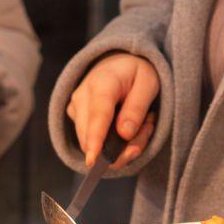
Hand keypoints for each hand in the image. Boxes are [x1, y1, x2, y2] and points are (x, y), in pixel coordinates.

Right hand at [66, 52, 158, 168]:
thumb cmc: (135, 72)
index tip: (93, 160)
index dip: (96, 140)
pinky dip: (111, 142)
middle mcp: (82, 96)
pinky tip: (126, 126)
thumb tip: (124, 134)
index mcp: (102, 83)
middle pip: (93, 137)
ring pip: (92, 143)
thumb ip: (137, 108)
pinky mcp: (75, 118)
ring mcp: (75, 108)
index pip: (98, 116)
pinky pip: (92, 142)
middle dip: (124, 145)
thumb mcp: (148, 83)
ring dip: (121, 145)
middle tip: (148, 126)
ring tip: (140, 124)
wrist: (116, 63)